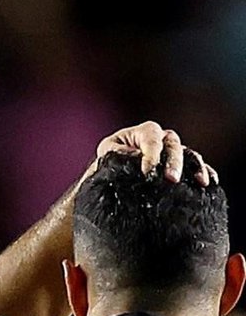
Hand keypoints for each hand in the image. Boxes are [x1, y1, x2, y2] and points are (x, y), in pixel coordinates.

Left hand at [94, 121, 214, 185]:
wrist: (113, 175)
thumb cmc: (109, 161)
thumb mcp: (108, 155)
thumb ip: (116, 155)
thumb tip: (133, 158)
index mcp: (143, 132)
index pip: (151, 138)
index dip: (151, 154)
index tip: (147, 171)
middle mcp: (163, 139)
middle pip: (173, 146)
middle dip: (174, 162)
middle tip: (171, 179)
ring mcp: (174, 152)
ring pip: (189, 154)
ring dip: (195, 167)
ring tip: (200, 181)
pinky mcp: (182, 165)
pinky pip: (196, 166)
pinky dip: (204, 172)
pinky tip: (207, 183)